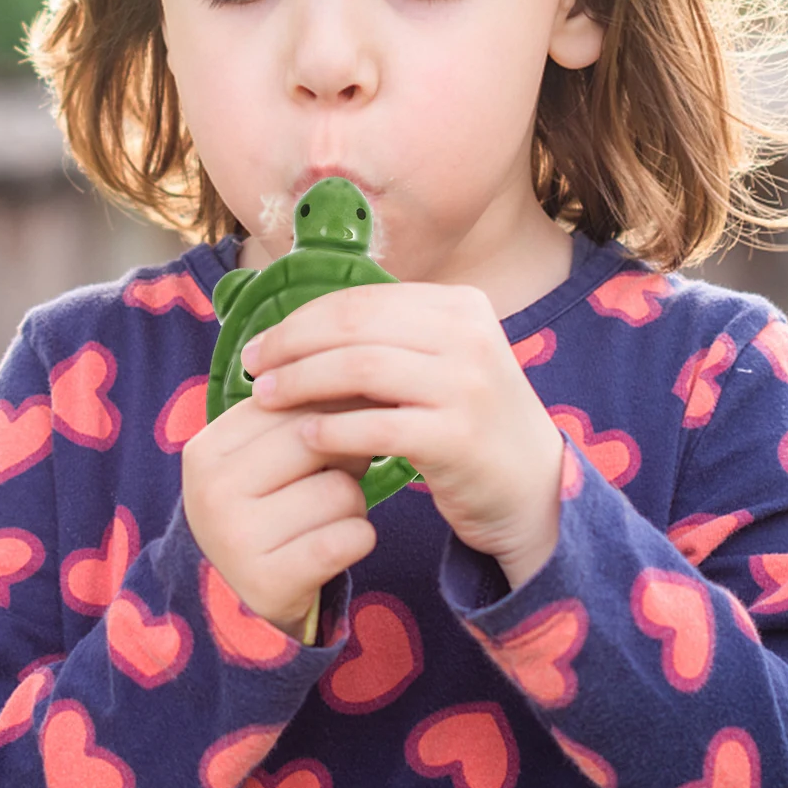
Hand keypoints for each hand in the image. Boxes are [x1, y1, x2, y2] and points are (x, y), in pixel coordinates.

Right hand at [181, 390, 378, 638]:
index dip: (332, 408)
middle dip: (346, 454)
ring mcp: (236, 540)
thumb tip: (363, 374)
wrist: (237, 601)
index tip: (340, 427)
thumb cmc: (267, 508)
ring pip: (342, 490)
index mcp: (206, 448)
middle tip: (337, 474)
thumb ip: (299, 411)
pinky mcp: (271, 583)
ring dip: (353, 503)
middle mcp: (211, 491)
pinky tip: (335, 546)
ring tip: (327, 517)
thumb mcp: (265, 455)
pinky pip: (351, 537)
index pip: (290, 400)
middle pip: (317, 438)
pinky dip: (358, 539)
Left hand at [244, 283, 563, 588]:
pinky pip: (378, 425)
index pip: (362, 299)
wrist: (533, 487)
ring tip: (268, 399)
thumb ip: (387, 338)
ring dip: (303, 382)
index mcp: (460, 305)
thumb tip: (296, 330)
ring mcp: (468, 385)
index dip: (302, 319)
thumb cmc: (467, 420)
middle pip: (355, 325)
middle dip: (292, 344)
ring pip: (361, 368)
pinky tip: (306, 438)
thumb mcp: (440, 361)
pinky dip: (333, 429)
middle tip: (253, 367)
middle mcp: (469, 335)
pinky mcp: (460, 437)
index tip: (261, 343)